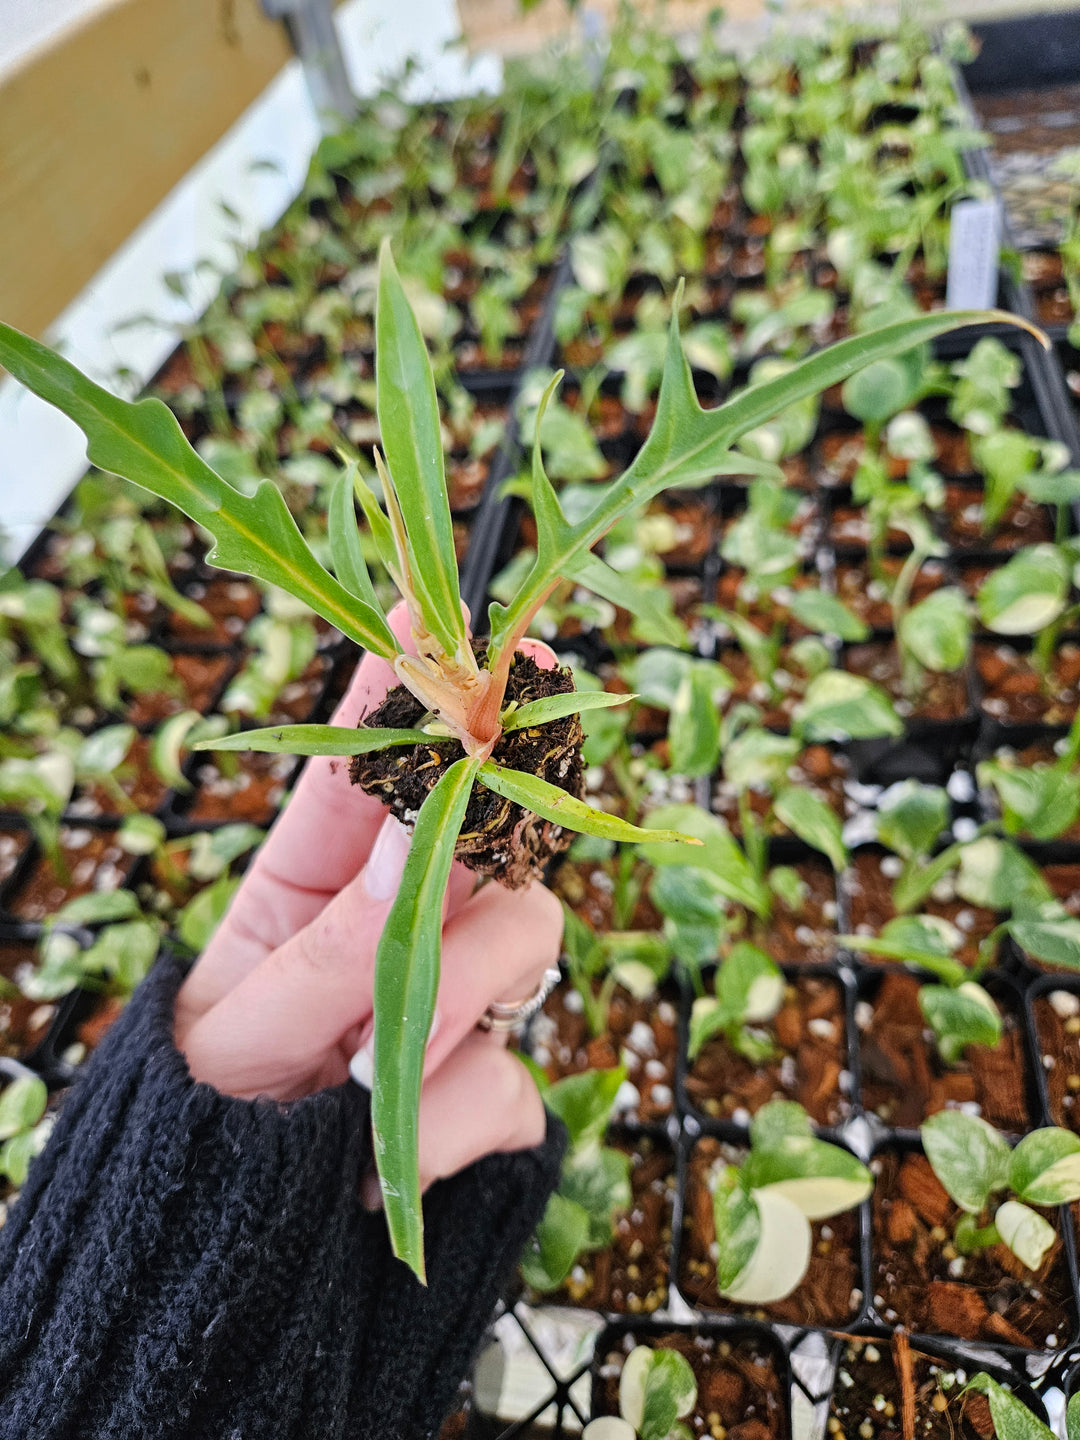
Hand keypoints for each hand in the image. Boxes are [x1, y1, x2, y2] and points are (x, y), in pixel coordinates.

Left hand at [174, 603, 562, 1192]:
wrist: (226, 1258)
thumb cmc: (209, 1121)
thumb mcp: (246, 1026)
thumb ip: (342, 936)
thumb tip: (422, 822)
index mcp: (323, 882)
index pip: (374, 764)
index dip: (404, 690)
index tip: (430, 618)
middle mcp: (409, 922)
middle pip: (492, 832)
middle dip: (475, 847)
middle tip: (449, 856)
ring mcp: (464, 1002)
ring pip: (529, 939)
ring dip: (442, 1009)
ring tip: (350, 1078)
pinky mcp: (500, 1087)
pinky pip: (518, 1079)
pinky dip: (444, 1124)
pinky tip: (377, 1157)